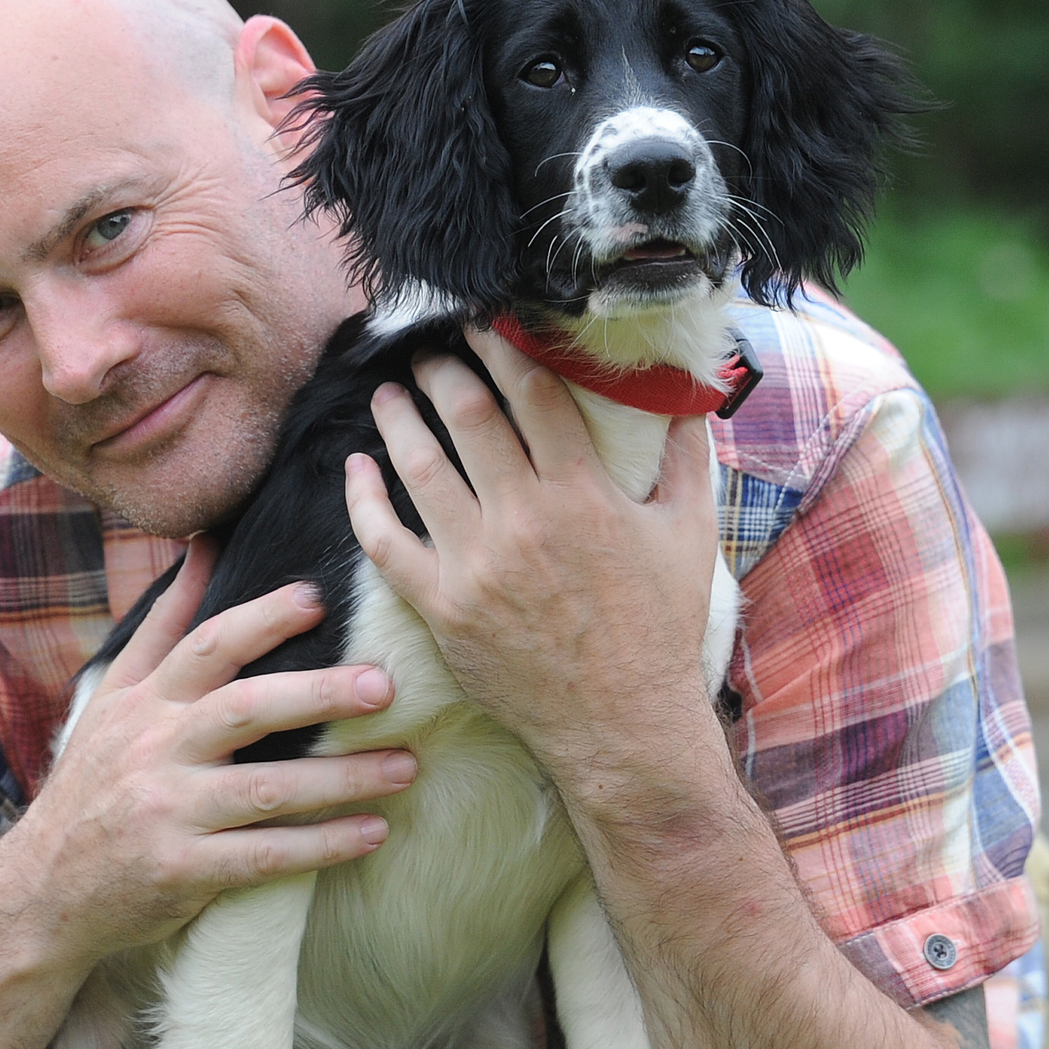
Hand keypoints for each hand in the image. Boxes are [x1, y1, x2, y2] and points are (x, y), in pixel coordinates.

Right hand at [0, 538, 416, 969]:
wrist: (42, 890)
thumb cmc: (94, 783)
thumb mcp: (112, 698)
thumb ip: (164, 625)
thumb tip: (204, 544)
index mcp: (144, 703)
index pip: (206, 648)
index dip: (261, 619)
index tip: (318, 599)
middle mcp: (155, 751)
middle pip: (243, 709)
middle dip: (317, 694)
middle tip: (385, 685)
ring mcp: (168, 813)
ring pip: (265, 789)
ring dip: (342, 778)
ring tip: (407, 766)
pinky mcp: (181, 872)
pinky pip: (264, 857)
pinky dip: (322, 845)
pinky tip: (373, 832)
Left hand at [344, 326, 722, 804]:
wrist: (623, 724)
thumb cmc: (660, 628)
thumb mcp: (690, 534)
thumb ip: (688, 458)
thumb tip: (689, 398)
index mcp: (584, 493)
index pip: (532, 393)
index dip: (504, 347)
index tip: (486, 324)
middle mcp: (524, 519)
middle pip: (466, 416)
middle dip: (442, 370)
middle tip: (430, 351)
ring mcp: (476, 564)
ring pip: (419, 466)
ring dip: (398, 417)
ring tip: (391, 392)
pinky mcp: (442, 607)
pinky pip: (386, 542)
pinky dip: (364, 499)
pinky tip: (358, 468)